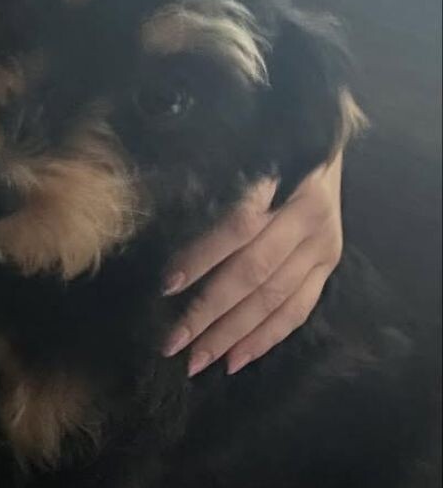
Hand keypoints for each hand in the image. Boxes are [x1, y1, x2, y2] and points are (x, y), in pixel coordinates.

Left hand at [163, 152, 343, 376]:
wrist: (325, 127)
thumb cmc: (266, 139)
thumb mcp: (243, 148)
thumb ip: (213, 181)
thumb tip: (159, 217)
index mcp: (287, 182)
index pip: (238, 227)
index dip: (202, 257)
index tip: (166, 285)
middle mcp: (310, 218)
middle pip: (254, 273)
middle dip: (209, 311)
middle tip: (172, 342)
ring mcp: (324, 246)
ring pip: (275, 299)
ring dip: (232, 334)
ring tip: (197, 360)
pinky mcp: (329, 265)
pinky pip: (298, 310)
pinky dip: (266, 338)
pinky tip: (236, 360)